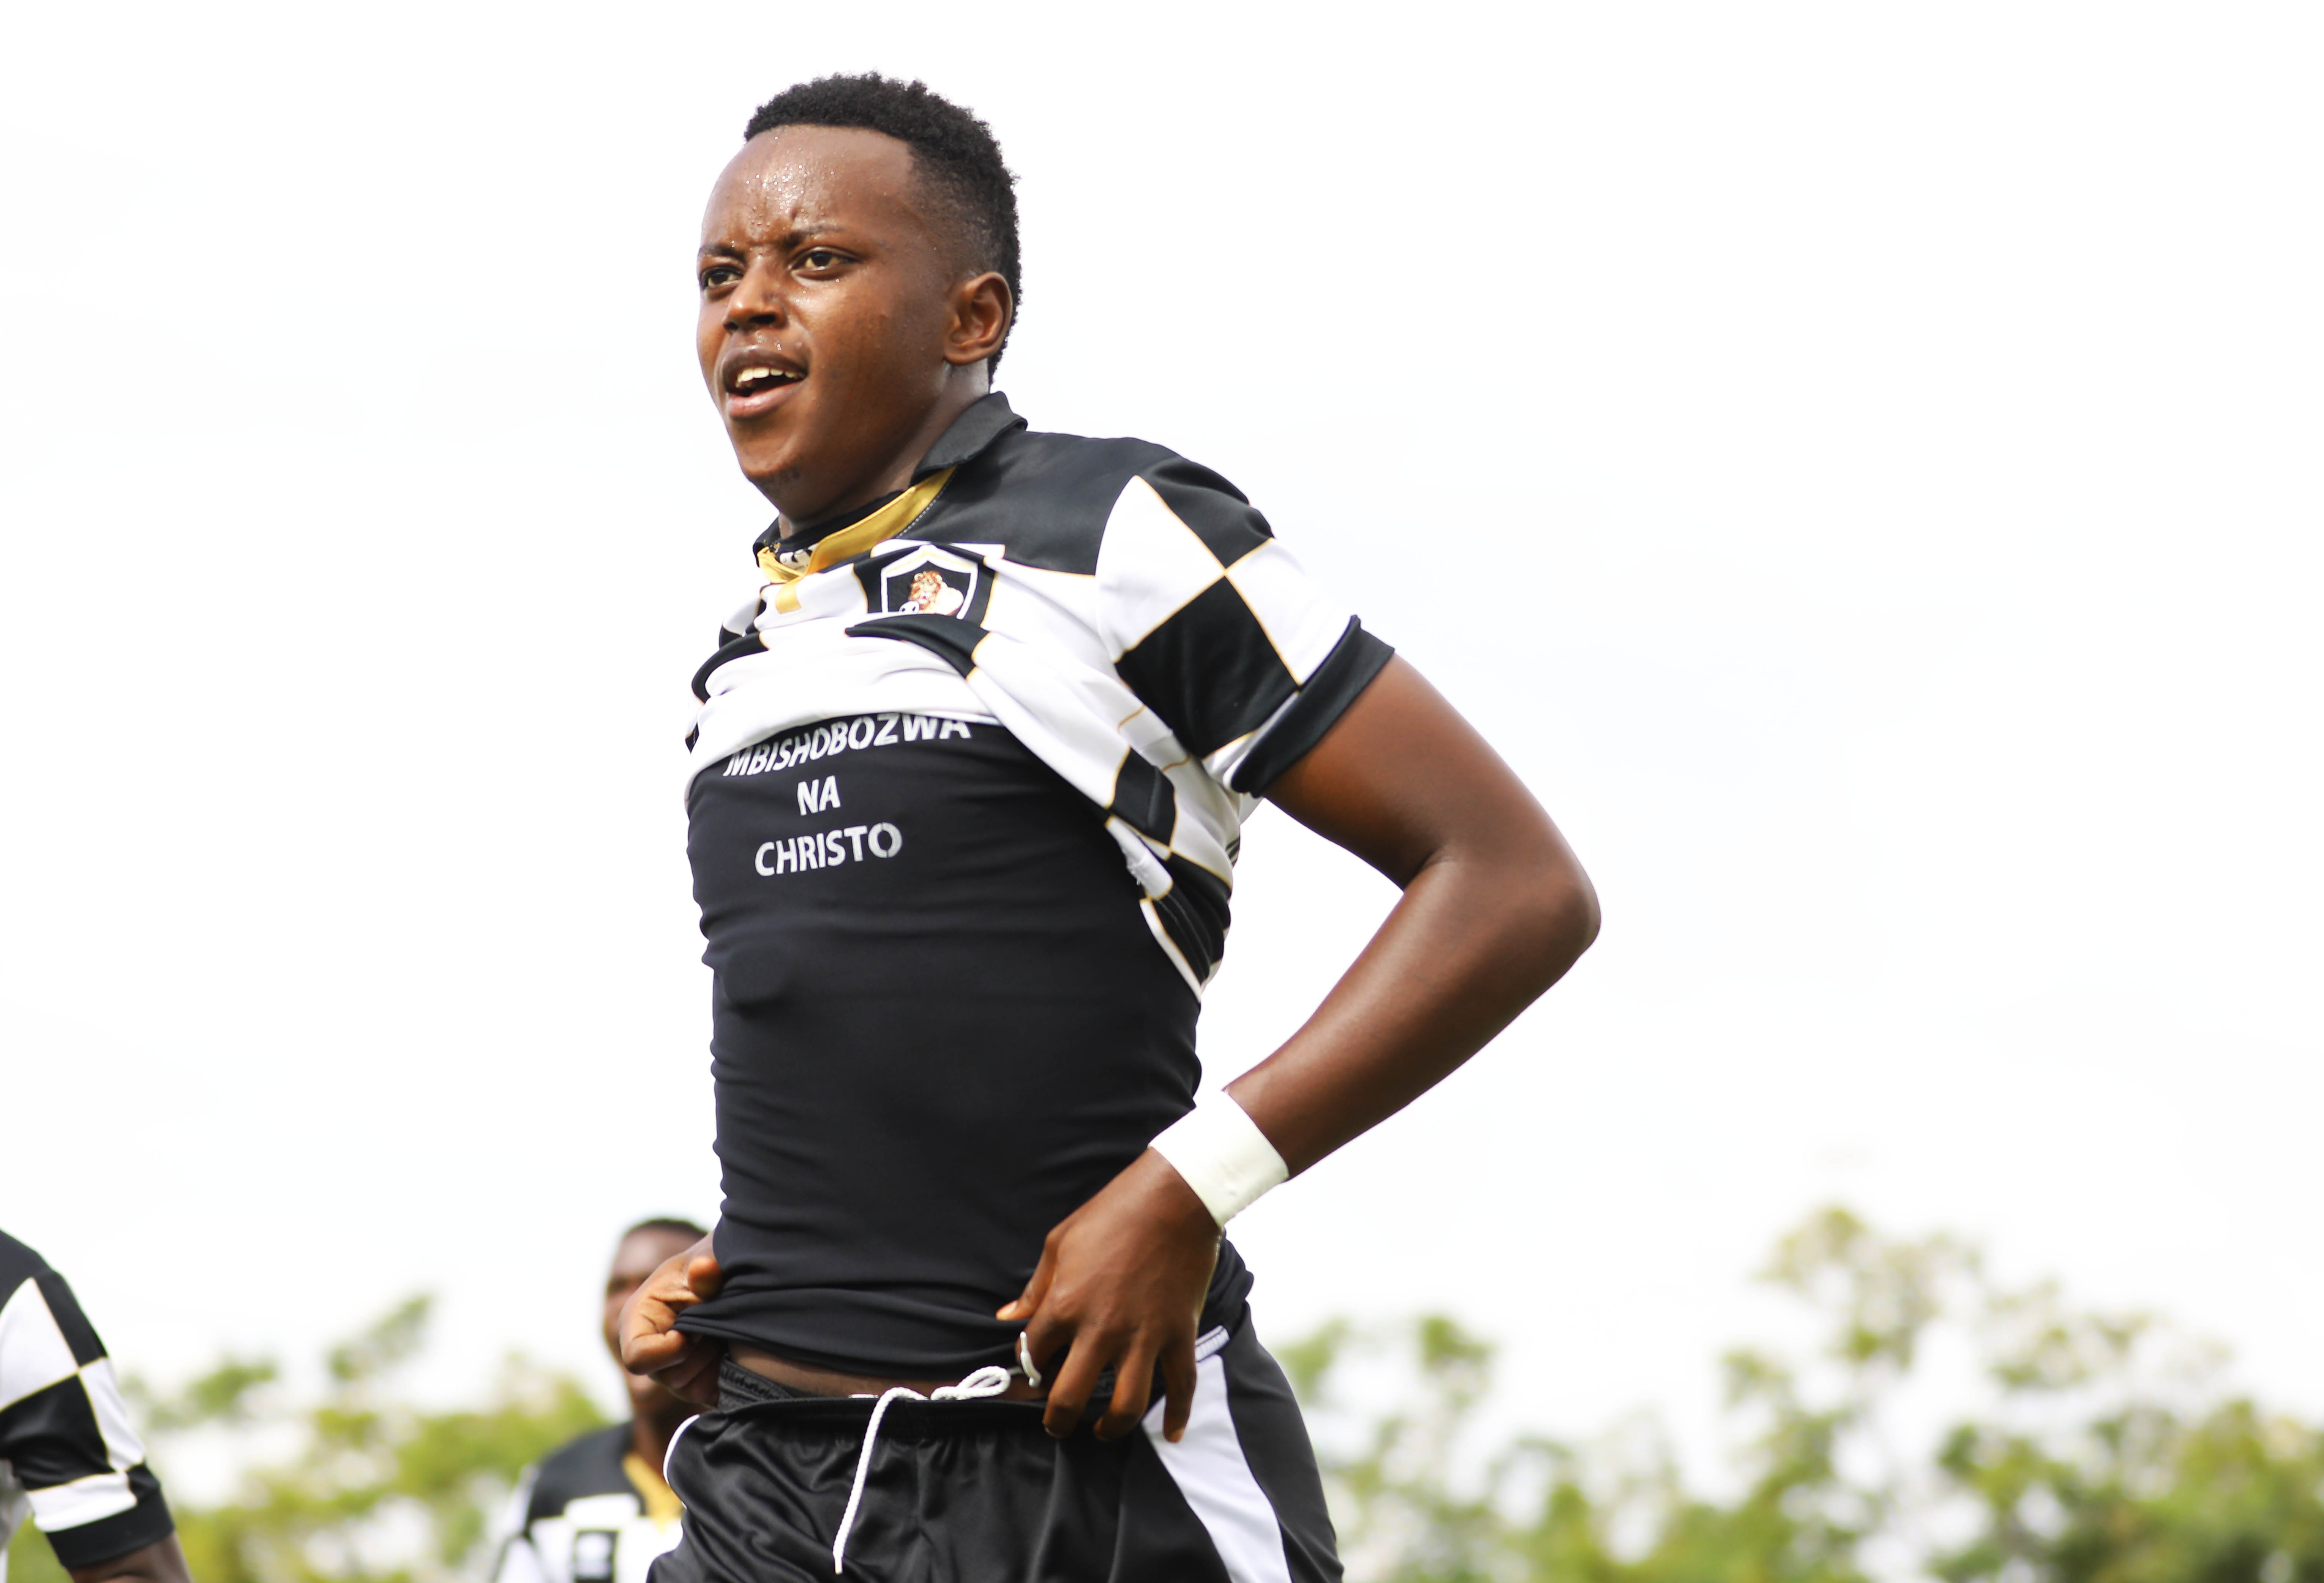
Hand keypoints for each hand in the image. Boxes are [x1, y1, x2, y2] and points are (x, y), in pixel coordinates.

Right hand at [618, 1237, 724, 1408]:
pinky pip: (710, 1395)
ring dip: (714, 1361)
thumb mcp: (706, 1261)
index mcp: (638, 1321)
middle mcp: (650, 1352)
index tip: (694, 1330)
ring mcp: (671, 1372)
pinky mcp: (696, 1384)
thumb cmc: (707, 1269)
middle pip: (670, 1377)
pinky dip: (726, 1374)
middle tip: (715, 1325)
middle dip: (700, 1352)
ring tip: (721, 1334)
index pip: (638, 1358)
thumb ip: (705, 1267)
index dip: (669, 1350)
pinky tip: (730, 1350)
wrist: (729, 1282)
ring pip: (691, 1389)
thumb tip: (704, 1268)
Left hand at [998, 1150, 1219, 1441]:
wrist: (1174, 1197)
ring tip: (1103, 1431)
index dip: (1030, 1365)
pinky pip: (1181, 1386)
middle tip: (1057, 1425)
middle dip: (1057, 1420)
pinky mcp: (1179, 1334)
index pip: (1035, 1354)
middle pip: (1070, 1397)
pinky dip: (1177, 1414)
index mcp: (1066, 1304)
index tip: (1035, 1366)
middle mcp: (1101, 1329)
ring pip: (1125, 1405)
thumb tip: (1007, 1316)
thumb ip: (1035, 1287)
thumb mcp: (1060, 1243)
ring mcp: (1144, 1336)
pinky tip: (1170, 1432)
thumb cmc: (1113, 1213)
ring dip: (1110, 1428)